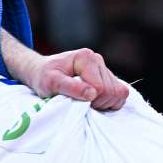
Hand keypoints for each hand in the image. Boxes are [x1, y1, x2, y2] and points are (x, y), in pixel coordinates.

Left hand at [1, 30, 130, 111]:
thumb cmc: (43, 77)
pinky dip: (110, 102)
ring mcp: (103, 67)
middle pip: (112, 91)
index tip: (75, 101)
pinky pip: (120, 93)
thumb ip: (70, 88)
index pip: (100, 87)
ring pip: (119, 92)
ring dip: (104, 103)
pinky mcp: (106, 76)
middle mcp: (97, 59)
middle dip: (98, 103)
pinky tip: (95, 101)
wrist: (42, 71)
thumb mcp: (51, 83)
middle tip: (80, 103)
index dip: (90, 101)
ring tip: (86, 102)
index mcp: (85, 58)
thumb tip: (92, 94)